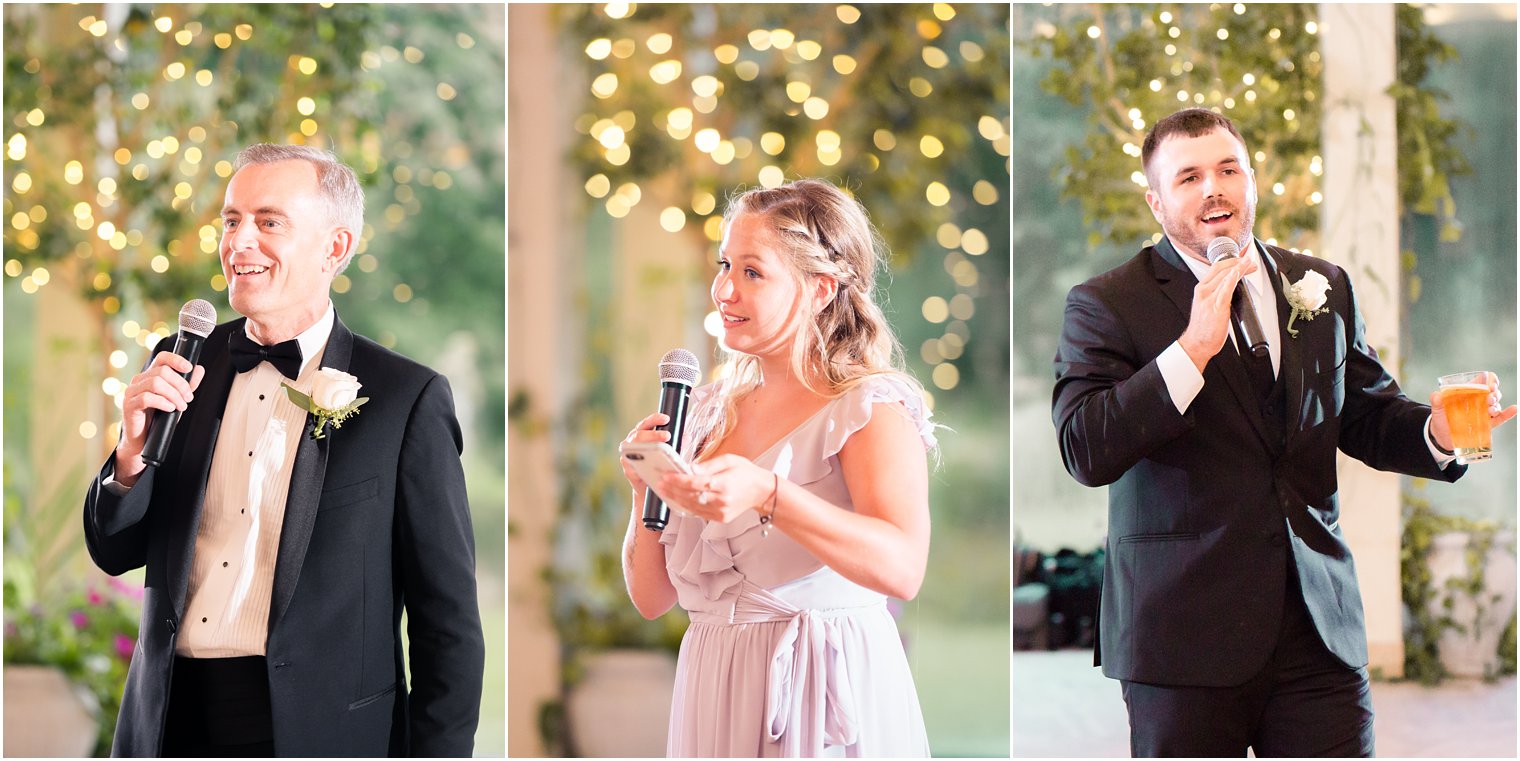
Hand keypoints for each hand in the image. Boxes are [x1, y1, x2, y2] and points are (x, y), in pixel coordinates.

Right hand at [114, 352, 205, 485]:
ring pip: (155, 383)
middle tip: (188, 398)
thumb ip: (187, 385)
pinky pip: (147, 398)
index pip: (161, 358)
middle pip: (162, 371)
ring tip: (181, 406)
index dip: (176, 359)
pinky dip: (163, 402)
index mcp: (150, 375)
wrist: (142, 439)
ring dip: (174, 395)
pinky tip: (170, 409)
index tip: (189, 368)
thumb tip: (199, 369)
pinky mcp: (129, 405)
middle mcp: (138, 380)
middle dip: (181, 385)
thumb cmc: (158, 418)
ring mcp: (131, 392)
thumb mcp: (176, 399)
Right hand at [618, 412, 670, 494]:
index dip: (655, 419)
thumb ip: (677, 443)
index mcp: (641, 435)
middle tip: (667, 435)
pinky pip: (633, 466)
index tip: (666, 418)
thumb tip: (687, 436)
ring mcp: (627, 456)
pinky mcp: (628, 470)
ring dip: (647, 448)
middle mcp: (631, 442)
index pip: (647, 423)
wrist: (648, 485)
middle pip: (640, 434)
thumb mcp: (668, 451)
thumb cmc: (657, 464)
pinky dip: (642, 464)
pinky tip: (651, 464)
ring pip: (634, 448)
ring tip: (660, 450)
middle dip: (654, 434)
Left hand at [658, 454, 775, 524]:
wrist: (761, 491)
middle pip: (690, 496)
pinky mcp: (720, 518)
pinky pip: (698, 512)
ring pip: (692, 506)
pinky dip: (686, 506)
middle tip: (660, 483)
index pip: (695, 483)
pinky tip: (677, 499)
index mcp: (724, 485)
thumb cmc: (746, 473)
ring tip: (665, 490)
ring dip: (676, 499)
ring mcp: (720, 512)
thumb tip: (690, 467)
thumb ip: (708, 465)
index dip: (678, 480)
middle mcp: (721, 501)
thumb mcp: (728, 461)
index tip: (666, 476)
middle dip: (672, 489)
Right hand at [1177, 255, 1256, 371]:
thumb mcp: (1207, 305)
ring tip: (1250, 264)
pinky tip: (1237, 272)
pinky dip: (1231, 279)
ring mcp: (1209, 298)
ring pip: (1225, 276)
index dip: (1231, 261)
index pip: (1216, 268)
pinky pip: (1225, 289)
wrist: (1197, 343)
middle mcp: (1203, 291)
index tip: (1242, 258)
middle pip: (1221, 269)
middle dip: (1238, 262)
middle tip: (1250, 261)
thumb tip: (1231, 287)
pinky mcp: (1216, 307)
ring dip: (1239, 268)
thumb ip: (1217, 294)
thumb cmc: (1203, 328)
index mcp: (1201, 289)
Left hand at [1429, 371, 1517, 451]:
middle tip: (1490, 396)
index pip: (1483, 381)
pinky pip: (1500, 418)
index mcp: (1468, 393)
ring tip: (1490, 408)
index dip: (1490, 379)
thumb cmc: (1441, 419)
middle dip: (1494, 393)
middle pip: (1492, 392)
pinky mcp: (1487, 424)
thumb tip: (1436, 395)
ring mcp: (1484, 412)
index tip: (1491, 383)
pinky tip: (1514, 409)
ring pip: (1496, 404)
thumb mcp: (1437, 409)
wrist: (1443, 437)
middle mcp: (1479, 401)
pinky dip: (1508, 413)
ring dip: (1496, 404)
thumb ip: (1436, 401)